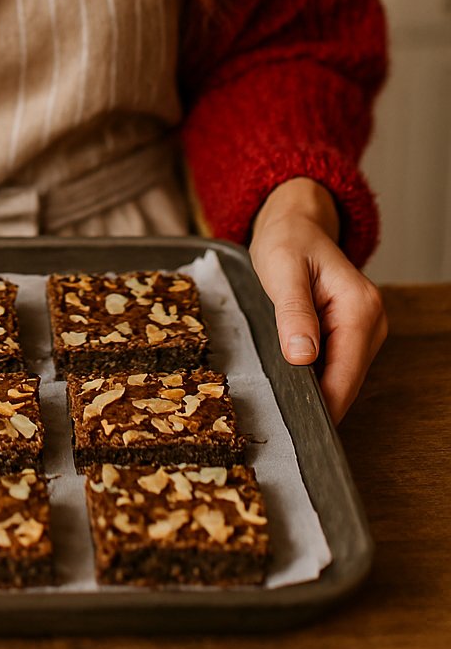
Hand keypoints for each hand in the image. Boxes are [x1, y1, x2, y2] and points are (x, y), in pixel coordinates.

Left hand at [249, 177, 386, 423]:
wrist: (294, 224)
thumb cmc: (288, 241)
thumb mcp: (282, 270)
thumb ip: (293, 313)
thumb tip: (302, 357)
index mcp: (360, 308)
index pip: (345, 376)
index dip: (322, 405)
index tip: (294, 424)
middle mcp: (372, 322)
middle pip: (346, 382)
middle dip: (316, 399)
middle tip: (277, 412)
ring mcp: (366, 329)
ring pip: (341, 377)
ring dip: (314, 386)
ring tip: (280, 390)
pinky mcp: (353, 332)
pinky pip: (336, 364)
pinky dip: (315, 372)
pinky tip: (293, 370)